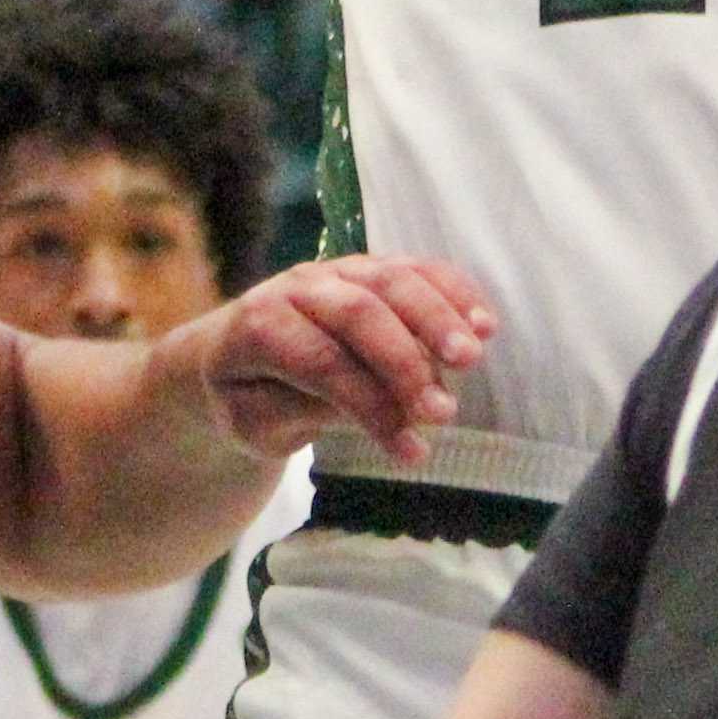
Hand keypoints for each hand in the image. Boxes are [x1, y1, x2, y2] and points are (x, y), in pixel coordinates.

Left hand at [177, 252, 495, 464]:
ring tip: (472, 359)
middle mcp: (299, 286)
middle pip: (359, 312)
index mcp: (259, 325)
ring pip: (393, 279)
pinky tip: (485, 324)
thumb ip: (306, 410)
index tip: (411, 451)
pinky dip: (453, 290)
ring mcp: (338, 270)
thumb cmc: (248, 396)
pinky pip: (417, 267)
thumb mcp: (257, 423)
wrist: (232, 352)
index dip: (368, 404)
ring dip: (437, 318)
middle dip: (405, 361)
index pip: (321, 360)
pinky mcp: (371, 267)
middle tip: (444, 412)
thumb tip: (378, 412)